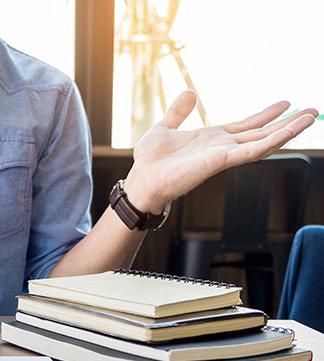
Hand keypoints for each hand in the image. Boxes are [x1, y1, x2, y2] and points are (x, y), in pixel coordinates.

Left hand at [123, 90, 317, 213]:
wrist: (142, 179)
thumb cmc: (150, 160)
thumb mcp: (164, 127)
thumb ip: (178, 112)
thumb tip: (189, 92)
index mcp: (213, 138)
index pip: (247, 125)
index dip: (266, 115)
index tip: (286, 104)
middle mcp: (223, 147)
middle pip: (262, 133)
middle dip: (288, 123)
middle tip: (314, 111)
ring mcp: (224, 154)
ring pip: (264, 141)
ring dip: (289, 130)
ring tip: (311, 118)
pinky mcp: (221, 161)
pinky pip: (252, 150)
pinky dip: (272, 141)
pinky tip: (289, 132)